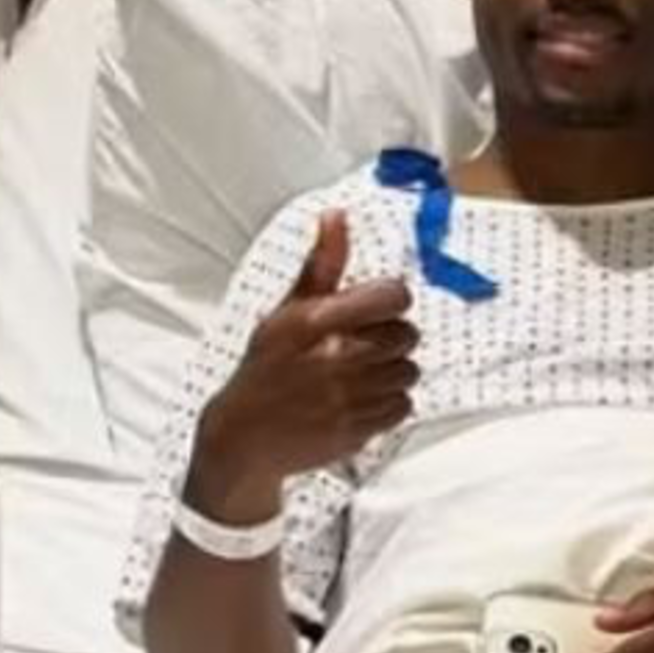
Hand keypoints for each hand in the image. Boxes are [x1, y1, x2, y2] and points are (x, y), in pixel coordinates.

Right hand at [198, 210, 419, 492]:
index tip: (378, 306)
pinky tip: (362, 397)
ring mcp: (350, 397)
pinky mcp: (359, 428)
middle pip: (407, 334)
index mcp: (318, 320)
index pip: (393, 297)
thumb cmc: (267, 368)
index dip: (391, 299)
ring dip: (391, 370)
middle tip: (362, 343)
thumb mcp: (287, 310)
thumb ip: (321, 264)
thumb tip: (336, 217)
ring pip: (408, 371)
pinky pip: (403, 405)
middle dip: (390, 336)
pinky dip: (389, 402)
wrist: (245, 436)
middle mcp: (337, 358)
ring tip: (360, 373)